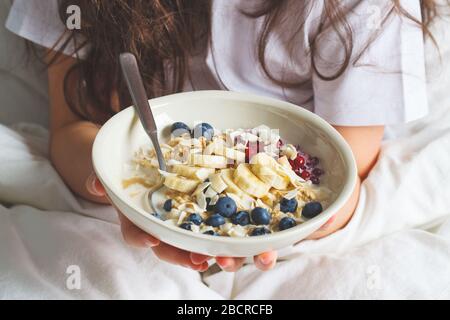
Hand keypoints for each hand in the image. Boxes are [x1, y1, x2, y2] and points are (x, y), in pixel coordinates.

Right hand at [86, 173, 276, 271]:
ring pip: (209, 241)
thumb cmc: (136, 168)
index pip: (140, 233)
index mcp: (147, 216)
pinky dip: (248, 236)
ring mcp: (198, 218)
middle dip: (191, 256)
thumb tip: (96, 183)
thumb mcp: (120, 169)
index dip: (144, 238)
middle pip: (179, 247)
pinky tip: (262, 240)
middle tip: (203, 259)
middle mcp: (172, 223)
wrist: (153, 159)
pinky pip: (233, 225)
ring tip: (237, 258)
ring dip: (225, 253)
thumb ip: (109, 177)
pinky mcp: (222, 209)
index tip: (150, 240)